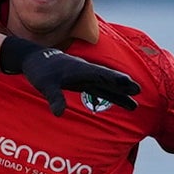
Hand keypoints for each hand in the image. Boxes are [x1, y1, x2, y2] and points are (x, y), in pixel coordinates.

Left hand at [6, 38, 139, 115]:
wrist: (34, 59)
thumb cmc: (39, 70)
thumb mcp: (45, 84)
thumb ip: (54, 97)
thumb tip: (59, 113)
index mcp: (79, 69)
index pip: (100, 75)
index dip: (114, 79)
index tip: (128, 82)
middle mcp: (85, 72)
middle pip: (107, 79)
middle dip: (122, 85)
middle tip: (138, 90)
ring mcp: (85, 77)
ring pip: (106, 86)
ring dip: (119, 94)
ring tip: (134, 106)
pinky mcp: (82, 82)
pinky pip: (100, 89)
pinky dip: (110, 95)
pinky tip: (120, 102)